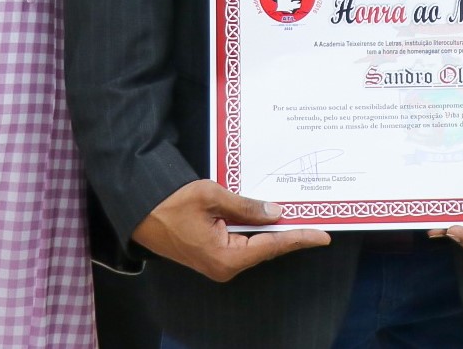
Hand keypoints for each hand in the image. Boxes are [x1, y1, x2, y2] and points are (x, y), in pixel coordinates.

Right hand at [132, 179, 330, 281]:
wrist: (140, 212)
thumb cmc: (171, 203)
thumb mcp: (212, 196)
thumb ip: (246, 206)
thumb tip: (276, 212)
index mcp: (225, 257)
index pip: (272, 245)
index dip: (299, 238)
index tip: (323, 236)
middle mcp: (225, 266)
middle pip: (267, 248)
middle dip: (291, 234)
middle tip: (318, 222)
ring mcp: (218, 263)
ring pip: (256, 245)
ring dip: (275, 231)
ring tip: (301, 218)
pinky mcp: (213, 255)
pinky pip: (243, 243)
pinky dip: (258, 231)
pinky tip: (271, 218)